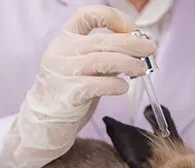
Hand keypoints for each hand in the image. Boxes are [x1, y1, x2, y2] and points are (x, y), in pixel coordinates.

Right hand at [0, 5, 155, 167]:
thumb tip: (137, 52)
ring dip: (127, 63)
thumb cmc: (69, 94)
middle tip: (151, 49)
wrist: (43, 124)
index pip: (87, 15)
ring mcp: (62, 73)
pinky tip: (123, 87)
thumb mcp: (85, 70)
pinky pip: (96, 85)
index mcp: (64, 40)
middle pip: (101, 40)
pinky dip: (114, 84)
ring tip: (141, 70)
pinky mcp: (68, 95)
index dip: (112, 18)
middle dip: (130, 44)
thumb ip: (105, 58)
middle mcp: (60, 52)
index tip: (131, 29)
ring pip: (101, 60)